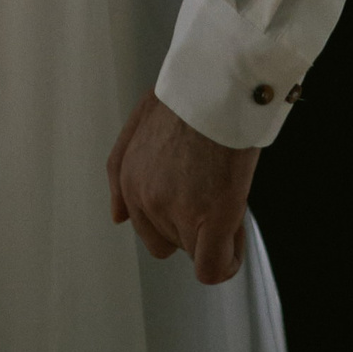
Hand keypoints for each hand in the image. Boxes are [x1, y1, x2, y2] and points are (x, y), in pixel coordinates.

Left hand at [107, 90, 257, 285]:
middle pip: (168, 241)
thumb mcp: (141, 124)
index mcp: (128, 176)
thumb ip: (122, 172)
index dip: (176, 215)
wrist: (218, 84)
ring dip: (214, 233)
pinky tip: (235, 236)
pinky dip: (227, 260)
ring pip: (194, 251)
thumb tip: (117, 217)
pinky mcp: (209, 219)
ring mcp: (175, 211)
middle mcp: (144, 197)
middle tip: (214, 194)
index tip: (194, 197)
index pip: (145, 224)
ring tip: (228, 194)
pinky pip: (213, 267)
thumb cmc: (191, 95)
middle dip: (191, 226)